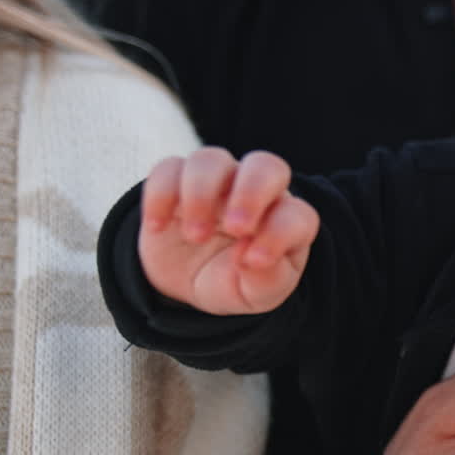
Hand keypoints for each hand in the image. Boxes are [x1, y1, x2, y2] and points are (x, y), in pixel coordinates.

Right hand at [138, 147, 319, 313]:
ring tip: (193, 237)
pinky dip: (160, 194)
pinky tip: (157, 226)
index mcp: (286, 220)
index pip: (296, 215)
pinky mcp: (176, 180)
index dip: (280, 234)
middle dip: (250, 194)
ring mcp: (216, 181)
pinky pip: (168, 169)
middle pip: (265, 166)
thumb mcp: (256, 295)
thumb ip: (266, 281)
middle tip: (234, 229)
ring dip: (201, 194)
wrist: (189, 282)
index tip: (254, 262)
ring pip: (212, 160)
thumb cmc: (235, 283)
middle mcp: (257, 191)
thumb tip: (251, 259)